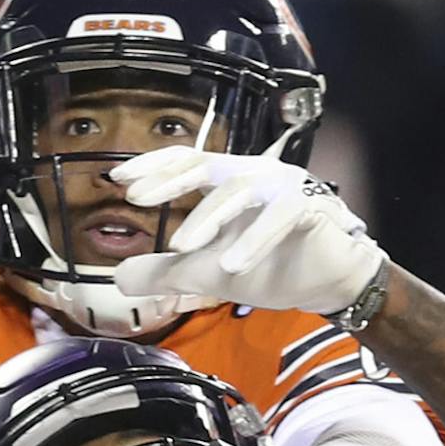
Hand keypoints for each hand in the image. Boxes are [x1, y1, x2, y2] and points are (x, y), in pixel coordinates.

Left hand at [107, 139, 382, 316]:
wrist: (327, 285)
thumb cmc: (270, 268)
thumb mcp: (206, 274)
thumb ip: (164, 274)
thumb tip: (118, 277)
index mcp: (229, 182)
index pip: (186, 161)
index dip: (153, 166)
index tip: (117, 178)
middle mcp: (255, 175)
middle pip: (206, 163)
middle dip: (169, 180)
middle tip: (136, 198)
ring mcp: (284, 187)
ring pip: (238, 189)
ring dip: (207, 219)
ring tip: (180, 248)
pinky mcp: (310, 207)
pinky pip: (280, 215)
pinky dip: (254, 240)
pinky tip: (231, 266)